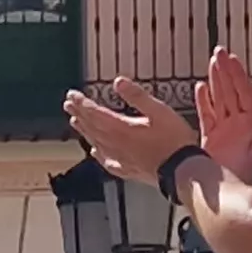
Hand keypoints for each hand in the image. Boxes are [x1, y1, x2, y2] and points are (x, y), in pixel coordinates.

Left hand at [64, 76, 197, 183]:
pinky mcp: (127, 170)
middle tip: (68, 105)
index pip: (95, 113)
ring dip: (85, 131)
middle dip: (79, 114)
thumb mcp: (159, 111)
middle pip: (92, 127)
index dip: (82, 103)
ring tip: (76, 122)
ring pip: (96, 143)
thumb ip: (137, 96)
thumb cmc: (174, 140)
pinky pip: (106, 161)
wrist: (182, 171)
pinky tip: (96, 152)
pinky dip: (98, 153)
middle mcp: (116, 144)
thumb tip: (118, 81)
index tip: (72, 95)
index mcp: (122, 128)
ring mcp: (120, 159)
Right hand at [195, 46, 251, 172]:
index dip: (238, 75)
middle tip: (219, 52)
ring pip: (218, 101)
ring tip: (212, 64)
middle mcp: (237, 125)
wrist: (234, 197)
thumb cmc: (251, 174)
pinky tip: (201, 89)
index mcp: (251, 124)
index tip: (232, 59)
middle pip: (230, 92)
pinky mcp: (210, 141)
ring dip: (215, 82)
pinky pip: (207, 117)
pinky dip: (204, 103)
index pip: (244, 92)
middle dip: (225, 71)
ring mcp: (223, 131)